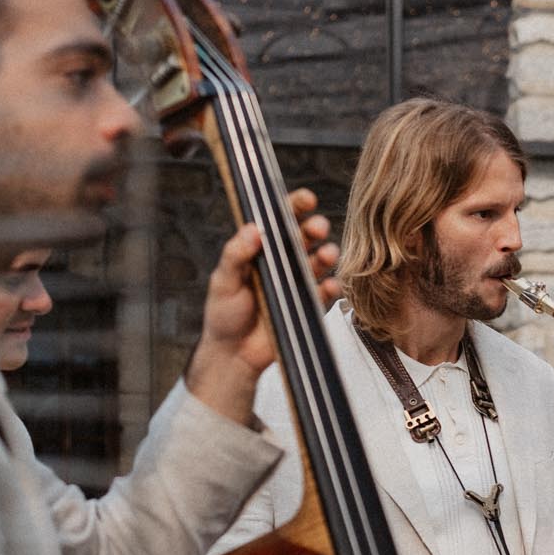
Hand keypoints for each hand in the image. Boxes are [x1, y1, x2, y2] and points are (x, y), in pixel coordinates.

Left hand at [185, 190, 338, 424]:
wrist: (234, 355)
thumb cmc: (223, 315)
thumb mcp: (222, 282)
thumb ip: (235, 255)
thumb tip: (254, 229)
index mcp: (260, 250)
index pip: (280, 221)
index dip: (294, 206)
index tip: (305, 199)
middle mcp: (283, 262)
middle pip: (305, 237)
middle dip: (315, 228)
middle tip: (317, 227)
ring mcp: (298, 283)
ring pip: (320, 261)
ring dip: (328, 254)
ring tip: (328, 254)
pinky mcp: (309, 305)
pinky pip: (326, 293)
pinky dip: (331, 287)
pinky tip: (329, 284)